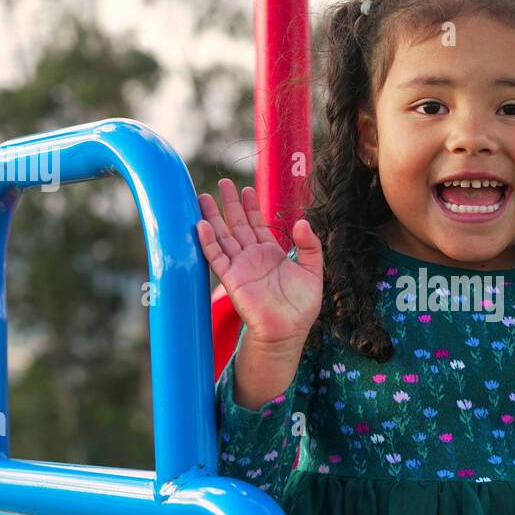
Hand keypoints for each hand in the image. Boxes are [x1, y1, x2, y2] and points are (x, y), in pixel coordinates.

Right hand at [197, 179, 323, 347]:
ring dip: (213, 217)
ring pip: (223, 236)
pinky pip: (216, 257)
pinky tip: (201, 225)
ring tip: (202, 197)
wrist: (287, 331)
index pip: (258, 224)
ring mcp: (240, 267)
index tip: (246, 189)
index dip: (252, 206)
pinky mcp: (231, 279)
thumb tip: (302, 221)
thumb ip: (310, 246)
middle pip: (237, 225)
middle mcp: (253, 257)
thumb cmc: (301, 307)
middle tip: (223, 183)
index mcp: (271, 254)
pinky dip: (208, 241)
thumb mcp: (313, 271)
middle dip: (230, 204)